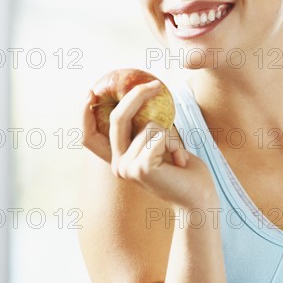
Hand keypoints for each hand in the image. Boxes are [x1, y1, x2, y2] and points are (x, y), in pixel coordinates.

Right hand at [81, 81, 217, 209]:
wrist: (198, 198)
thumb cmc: (182, 168)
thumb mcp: (159, 143)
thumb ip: (145, 128)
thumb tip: (140, 95)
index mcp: (119, 158)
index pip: (90, 137)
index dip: (84, 114)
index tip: (91, 92)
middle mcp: (117, 164)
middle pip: (117, 118)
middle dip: (136, 95)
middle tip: (156, 84)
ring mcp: (126, 167)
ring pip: (148, 125)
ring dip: (170, 134)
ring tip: (177, 156)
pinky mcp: (141, 168)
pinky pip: (159, 135)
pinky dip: (174, 142)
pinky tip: (179, 161)